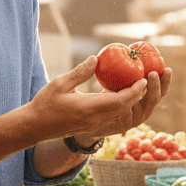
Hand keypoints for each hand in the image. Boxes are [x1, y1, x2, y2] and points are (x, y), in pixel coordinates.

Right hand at [29, 57, 172, 142]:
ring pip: (123, 113)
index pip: (121, 101)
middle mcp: (96, 119)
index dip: (136, 90)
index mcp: (89, 109)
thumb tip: (97, 58)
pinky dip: (125, 104)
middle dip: (143, 94)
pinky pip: (115, 115)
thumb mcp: (60, 83)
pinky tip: (126, 91)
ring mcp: (95, 124)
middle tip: (151, 77)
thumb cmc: (45, 103)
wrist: (34, 127)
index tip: (145, 78)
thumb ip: (80, 72)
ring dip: (136, 99)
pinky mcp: (93, 125)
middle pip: (127, 108)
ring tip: (145, 83)